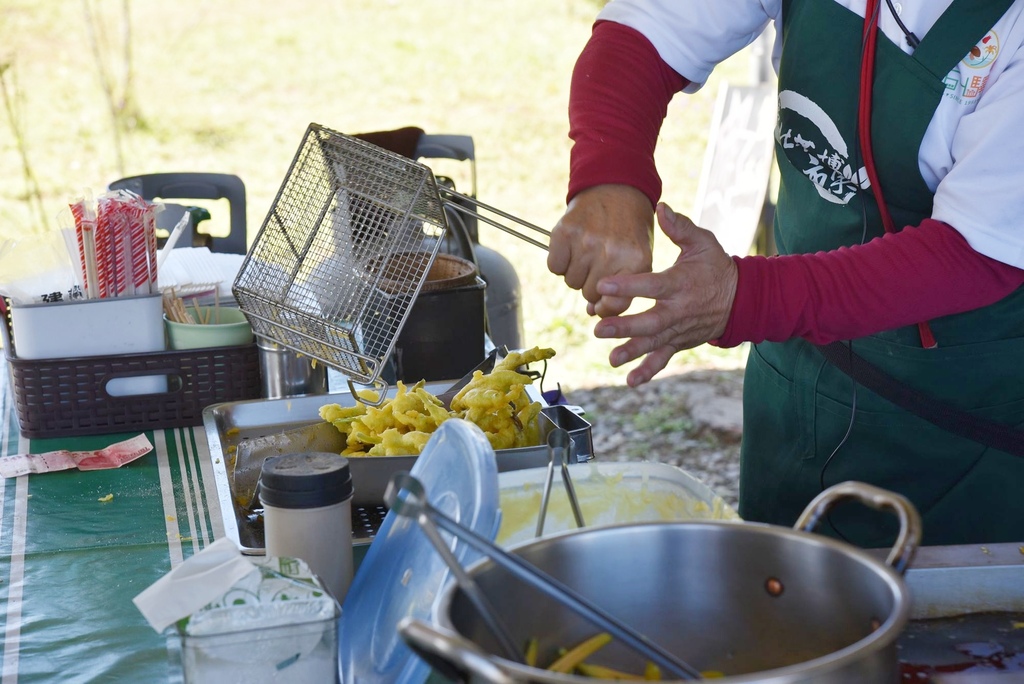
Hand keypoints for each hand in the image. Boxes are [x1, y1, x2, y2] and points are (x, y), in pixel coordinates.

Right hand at [547, 184, 653, 317]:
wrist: (617, 187)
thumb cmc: (629, 230)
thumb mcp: (638, 257)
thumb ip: (621, 289)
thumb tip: (591, 312)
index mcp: (637, 261)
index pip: (613, 305)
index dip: (605, 306)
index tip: (602, 300)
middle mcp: (612, 253)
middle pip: (589, 294)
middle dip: (592, 284)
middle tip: (598, 263)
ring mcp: (587, 241)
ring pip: (571, 282)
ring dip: (576, 272)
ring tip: (588, 251)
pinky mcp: (565, 232)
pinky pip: (554, 266)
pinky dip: (560, 261)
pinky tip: (572, 246)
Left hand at [593, 203, 737, 386]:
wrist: (741, 298)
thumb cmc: (716, 266)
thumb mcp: (703, 242)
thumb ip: (680, 227)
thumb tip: (661, 207)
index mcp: (680, 284)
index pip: (651, 285)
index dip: (627, 286)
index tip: (603, 285)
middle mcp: (679, 310)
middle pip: (650, 321)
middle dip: (625, 326)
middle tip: (599, 329)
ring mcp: (680, 329)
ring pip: (654, 343)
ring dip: (632, 352)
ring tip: (612, 358)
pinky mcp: (680, 342)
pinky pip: (664, 359)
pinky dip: (648, 371)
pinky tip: (630, 380)